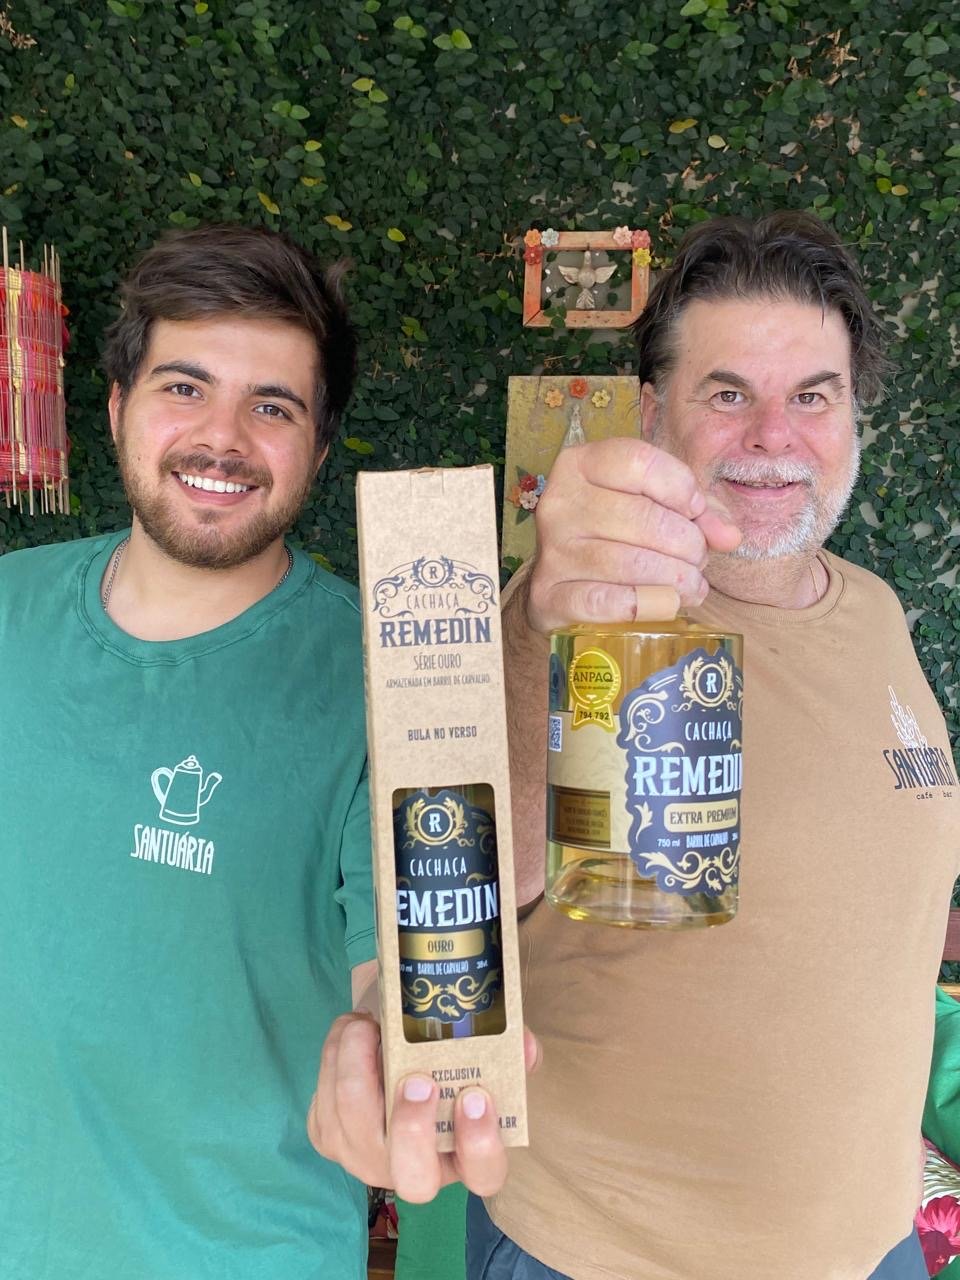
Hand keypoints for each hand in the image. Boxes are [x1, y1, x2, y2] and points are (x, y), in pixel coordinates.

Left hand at [308, 1013, 540, 1202]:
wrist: (391, 1042)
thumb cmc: (443, 1054)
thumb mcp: (480, 1045)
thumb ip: (507, 1046)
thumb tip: (523, 1046)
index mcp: (465, 1154)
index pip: (484, 1173)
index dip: (480, 1143)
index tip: (475, 1097)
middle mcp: (416, 1170)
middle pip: (412, 1178)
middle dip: (411, 1128)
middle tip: (416, 1079)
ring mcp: (367, 1159)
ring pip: (355, 1129)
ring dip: (357, 1068)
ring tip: (367, 1024)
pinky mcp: (329, 1137)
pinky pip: (325, 1104)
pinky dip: (334, 1058)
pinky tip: (351, 1030)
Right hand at [526, 437, 741, 631]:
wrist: (559, 586)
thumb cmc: (615, 536)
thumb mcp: (653, 506)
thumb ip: (695, 513)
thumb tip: (729, 536)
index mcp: (581, 465)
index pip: (640, 462)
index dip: (681, 488)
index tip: (694, 510)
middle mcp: (559, 502)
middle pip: (643, 517)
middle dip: (687, 543)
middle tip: (698, 560)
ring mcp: (551, 551)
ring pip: (630, 562)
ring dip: (675, 579)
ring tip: (691, 586)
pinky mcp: (549, 596)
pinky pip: (606, 602)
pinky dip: (645, 606)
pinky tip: (664, 605)